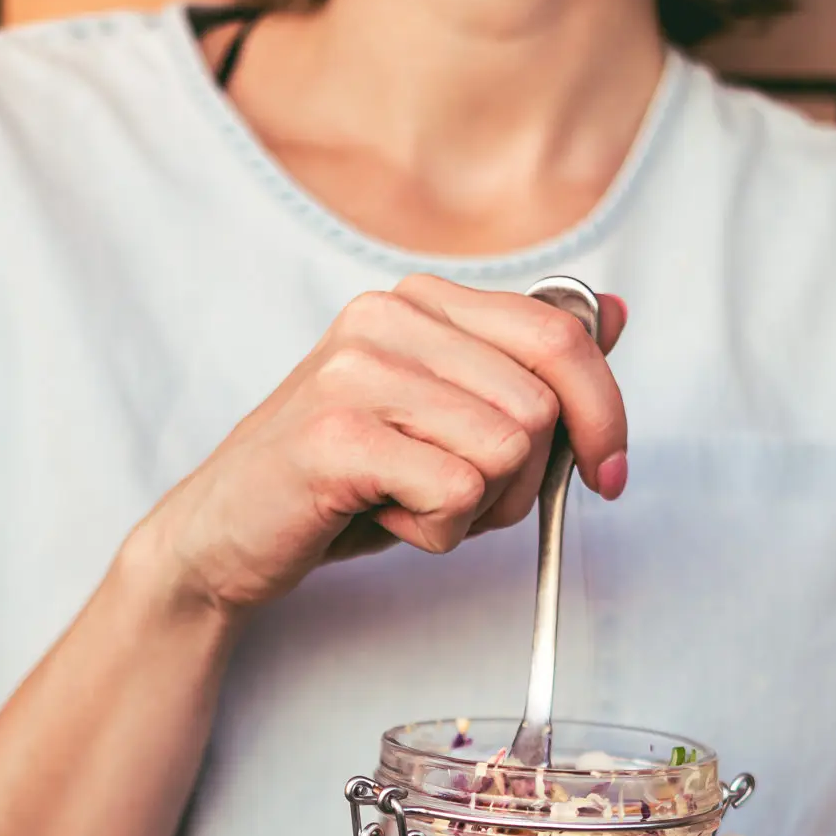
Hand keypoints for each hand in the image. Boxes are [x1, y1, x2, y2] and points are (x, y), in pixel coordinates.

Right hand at [145, 275, 628, 614]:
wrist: (224, 534)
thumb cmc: (342, 482)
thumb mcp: (445, 418)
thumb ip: (523, 367)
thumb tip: (611, 314)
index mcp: (419, 301)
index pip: (559, 332)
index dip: (605, 410)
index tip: (608, 472)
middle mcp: (388, 317)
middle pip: (541, 404)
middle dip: (522, 479)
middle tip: (458, 499)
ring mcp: (358, 372)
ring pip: (506, 449)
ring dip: (475, 509)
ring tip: (410, 502)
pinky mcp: (337, 437)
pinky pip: (456, 491)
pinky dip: (436, 530)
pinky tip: (383, 516)